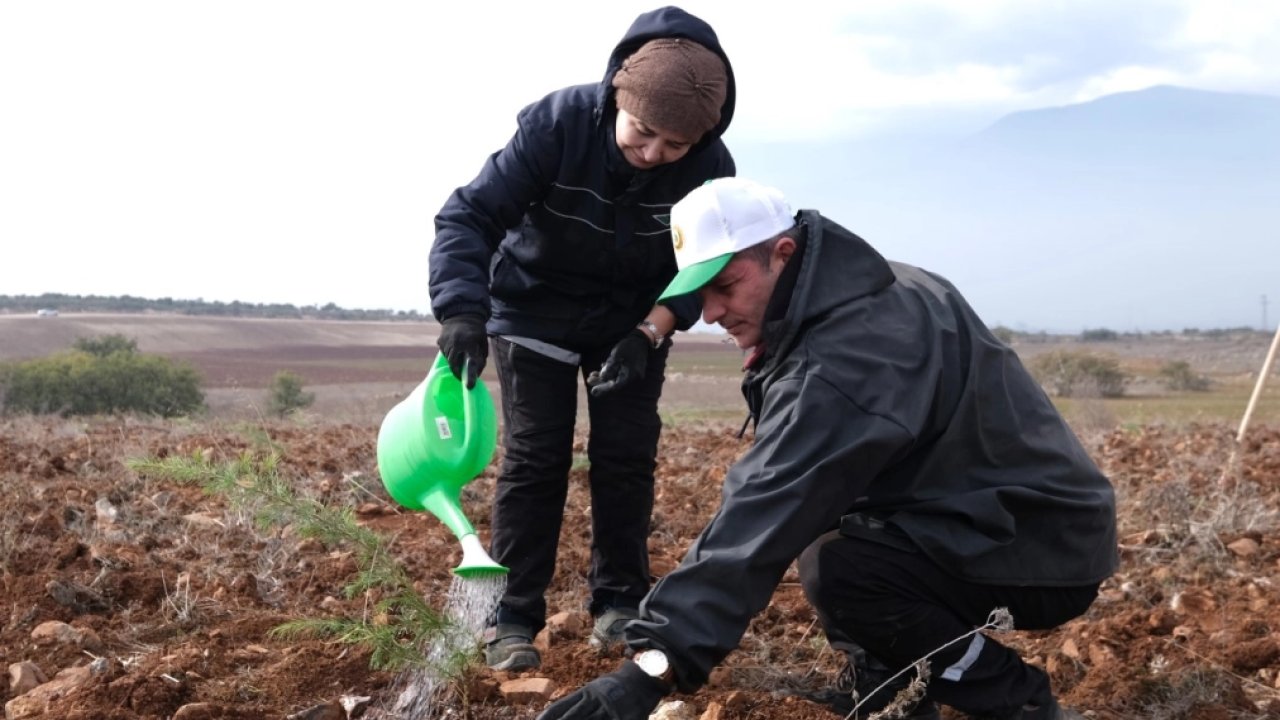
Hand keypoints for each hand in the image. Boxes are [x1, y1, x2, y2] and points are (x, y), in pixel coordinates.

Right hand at [437, 314, 487, 388]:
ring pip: (449, 359)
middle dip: (458, 371)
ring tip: (460, 352)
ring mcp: (446, 342)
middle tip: (462, 375)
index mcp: (470, 343)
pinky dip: (450, 353)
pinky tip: (455, 345)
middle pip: (454, 364)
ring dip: (454, 360)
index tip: (469, 386)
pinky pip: (445, 352)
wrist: (461, 313)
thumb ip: (481, 356)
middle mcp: (456, 343)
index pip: (471, 362)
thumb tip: (477, 373)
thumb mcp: (483, 341)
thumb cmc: (476, 330)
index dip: (471, 375)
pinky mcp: (440, 341)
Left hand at [536, 661, 666, 719]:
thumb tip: (559, 713)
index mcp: (588, 692)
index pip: (563, 706)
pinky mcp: (623, 718)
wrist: (645, 678)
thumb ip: (581, 701)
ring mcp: (610, 709)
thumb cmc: (617, 686)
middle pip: (573, 716)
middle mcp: (596, 700)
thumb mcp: (596, 689)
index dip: (549, 715)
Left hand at [586, 329, 650, 396]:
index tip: (593, 391)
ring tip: (592, 375)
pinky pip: (618, 374)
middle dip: (601, 382)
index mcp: (629, 375)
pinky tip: (601, 369)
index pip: (615, 386)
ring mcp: (631, 374)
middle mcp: (631, 378)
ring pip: (615, 378)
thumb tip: (602, 378)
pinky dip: (609, 372)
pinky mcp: (629, 370)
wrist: (640, 339)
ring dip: (603, 377)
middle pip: (614, 383)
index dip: (603, 389)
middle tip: (589, 381)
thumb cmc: (629, 346)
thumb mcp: (616, 356)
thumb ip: (609, 368)